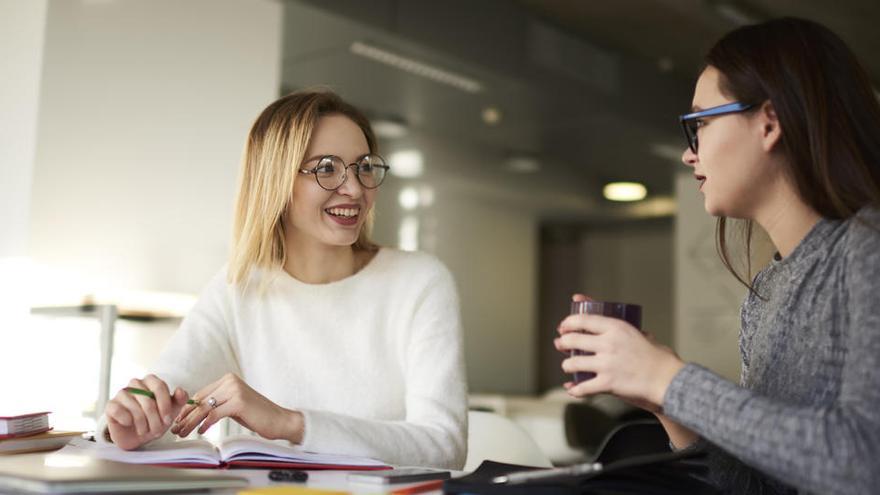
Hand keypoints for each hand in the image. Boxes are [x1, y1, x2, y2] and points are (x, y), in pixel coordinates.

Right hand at [105, 374, 189, 449]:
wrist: (137, 436)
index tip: (168, 420)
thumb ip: (179, 400)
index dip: (165, 405)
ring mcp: (122, 393)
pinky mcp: (110, 405)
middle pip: (148, 400)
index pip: (159, 387)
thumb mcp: (171, 411)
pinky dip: (127, 421)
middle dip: (155, 419)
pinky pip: (119, 411)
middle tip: (157, 431)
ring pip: (135, 408)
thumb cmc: (155, 419)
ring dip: (143, 424)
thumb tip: (180, 390)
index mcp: (151, 381)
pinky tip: (129, 424)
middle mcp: (135, 383)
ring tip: (145, 431)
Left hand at [171, 373, 302, 442]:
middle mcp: (230, 381)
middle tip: (175, 430)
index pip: (201, 394)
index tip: (178, 421)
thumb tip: (196, 411)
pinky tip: (201, 431)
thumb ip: (218, 403)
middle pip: (200, 400)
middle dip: (185, 416)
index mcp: (228, 379)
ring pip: (205, 408)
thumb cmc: (257, 415)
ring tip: (182, 433)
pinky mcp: (238, 402)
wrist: (280, 420)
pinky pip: (215, 414)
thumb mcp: (234, 405)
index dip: (187, 408)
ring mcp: (235, 390)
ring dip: (191, 422)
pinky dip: (205, 424)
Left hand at [555, 301, 685, 410]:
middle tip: (560, 344)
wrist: (668, 380)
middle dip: (562, 342)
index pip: (583, 319)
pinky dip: (575, 389)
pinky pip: (583, 387)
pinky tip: (572, 388)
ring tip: (568, 367)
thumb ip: (631, 332)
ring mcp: (606, 364)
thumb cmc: (659, 359)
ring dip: (567, 366)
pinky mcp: (608, 383)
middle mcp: (608, 343)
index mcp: (616, 327)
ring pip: (573, 363)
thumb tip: (628, 329)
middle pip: (573, 339)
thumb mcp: (644, 335)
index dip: (569, 322)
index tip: (564, 326)